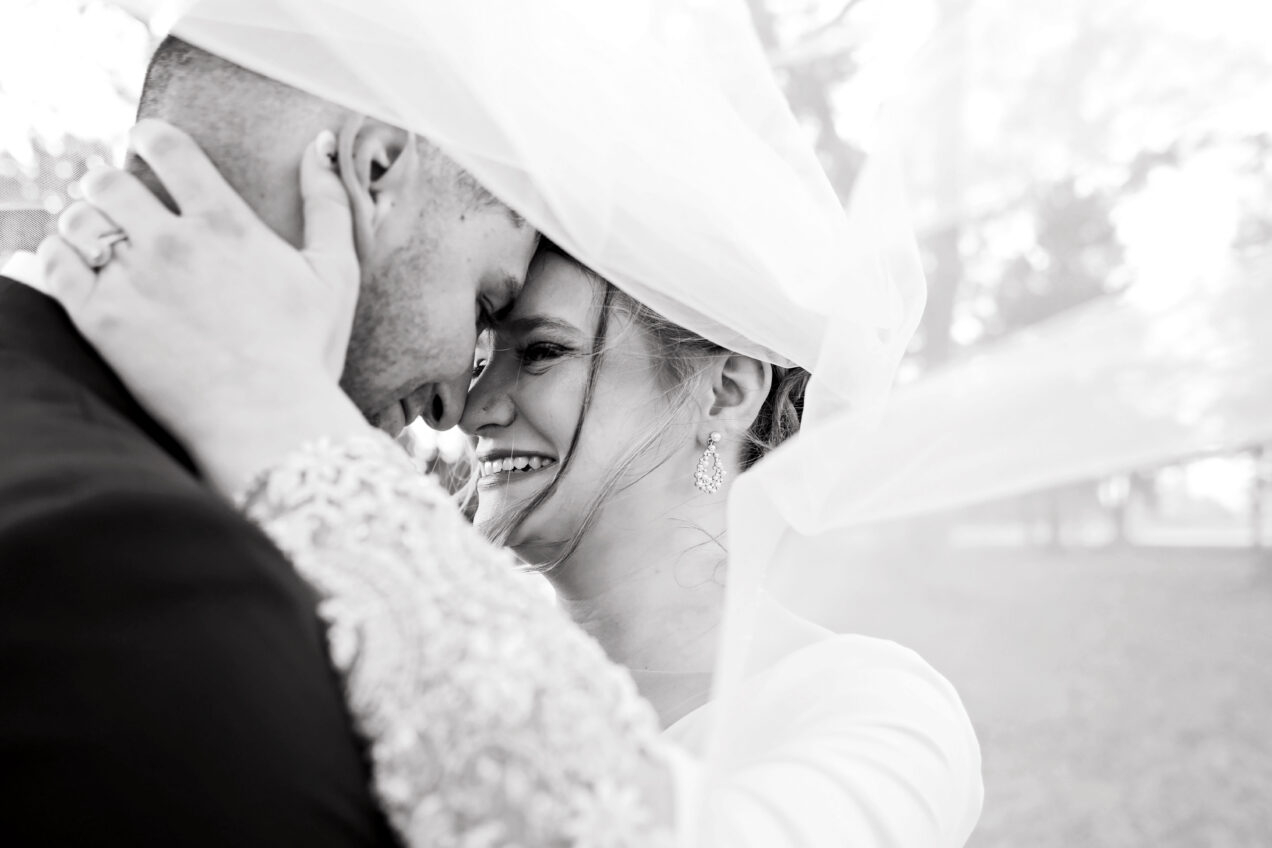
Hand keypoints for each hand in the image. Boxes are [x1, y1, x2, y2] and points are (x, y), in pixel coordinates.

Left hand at [33, 119, 367, 494]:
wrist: (267, 420)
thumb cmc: (307, 350)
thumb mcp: (335, 273)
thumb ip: (329, 204)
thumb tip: (321, 145)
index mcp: (225, 223)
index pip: (167, 147)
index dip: (150, 137)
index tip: (147, 144)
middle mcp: (171, 242)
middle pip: (108, 179)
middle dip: (108, 183)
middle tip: (119, 202)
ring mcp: (132, 282)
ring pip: (77, 220)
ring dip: (84, 222)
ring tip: (99, 239)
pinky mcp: (102, 321)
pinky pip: (55, 266)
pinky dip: (58, 258)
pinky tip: (76, 268)